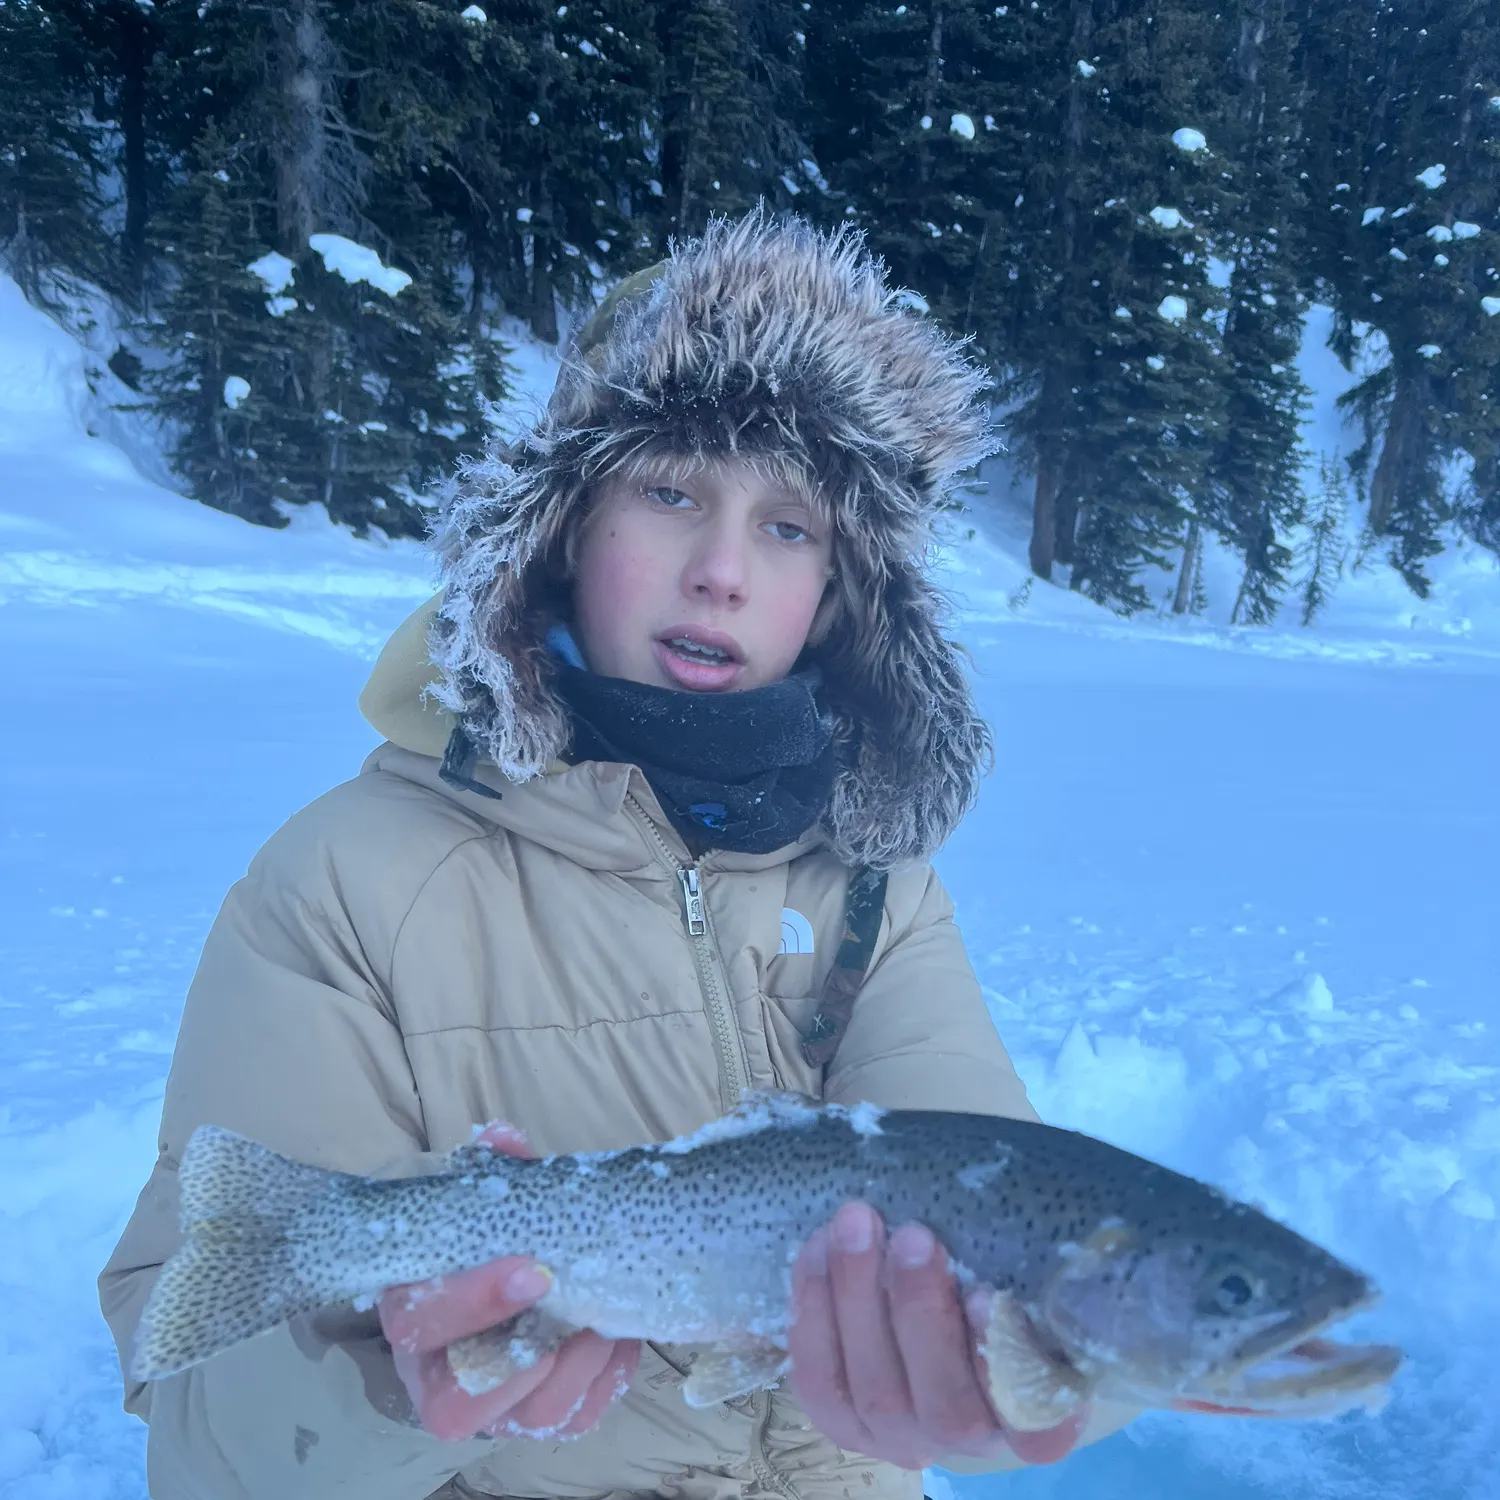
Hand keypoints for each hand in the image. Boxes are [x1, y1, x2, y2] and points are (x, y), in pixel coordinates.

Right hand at [378, 1123, 639, 1441]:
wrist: (515, 1268)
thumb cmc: (491, 1237)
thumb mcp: (486, 1200)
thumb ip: (493, 1171)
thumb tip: (502, 1137)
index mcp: (413, 1314)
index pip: (418, 1326)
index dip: (474, 1303)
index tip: (535, 1269)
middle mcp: (442, 1375)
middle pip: (460, 1403)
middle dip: (528, 1358)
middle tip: (579, 1311)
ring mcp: (494, 1406)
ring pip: (530, 1417)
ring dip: (579, 1367)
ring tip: (610, 1319)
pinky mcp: (541, 1416)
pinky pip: (576, 1418)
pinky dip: (607, 1380)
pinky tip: (622, 1337)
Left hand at [789, 1201, 1087, 1470]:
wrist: (917, 1299)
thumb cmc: (986, 1274)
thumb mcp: (1016, 1270)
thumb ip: (1025, 1268)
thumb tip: (1044, 1215)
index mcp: (1033, 1414)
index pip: (1041, 1429)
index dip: (1007, 1369)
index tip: (985, 1298)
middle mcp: (970, 1438)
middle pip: (947, 1407)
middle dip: (921, 1313)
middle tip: (913, 1237)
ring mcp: (902, 1437)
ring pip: (876, 1391)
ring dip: (860, 1298)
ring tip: (855, 1225)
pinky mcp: (842, 1422)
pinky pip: (820, 1380)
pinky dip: (815, 1310)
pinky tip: (818, 1249)